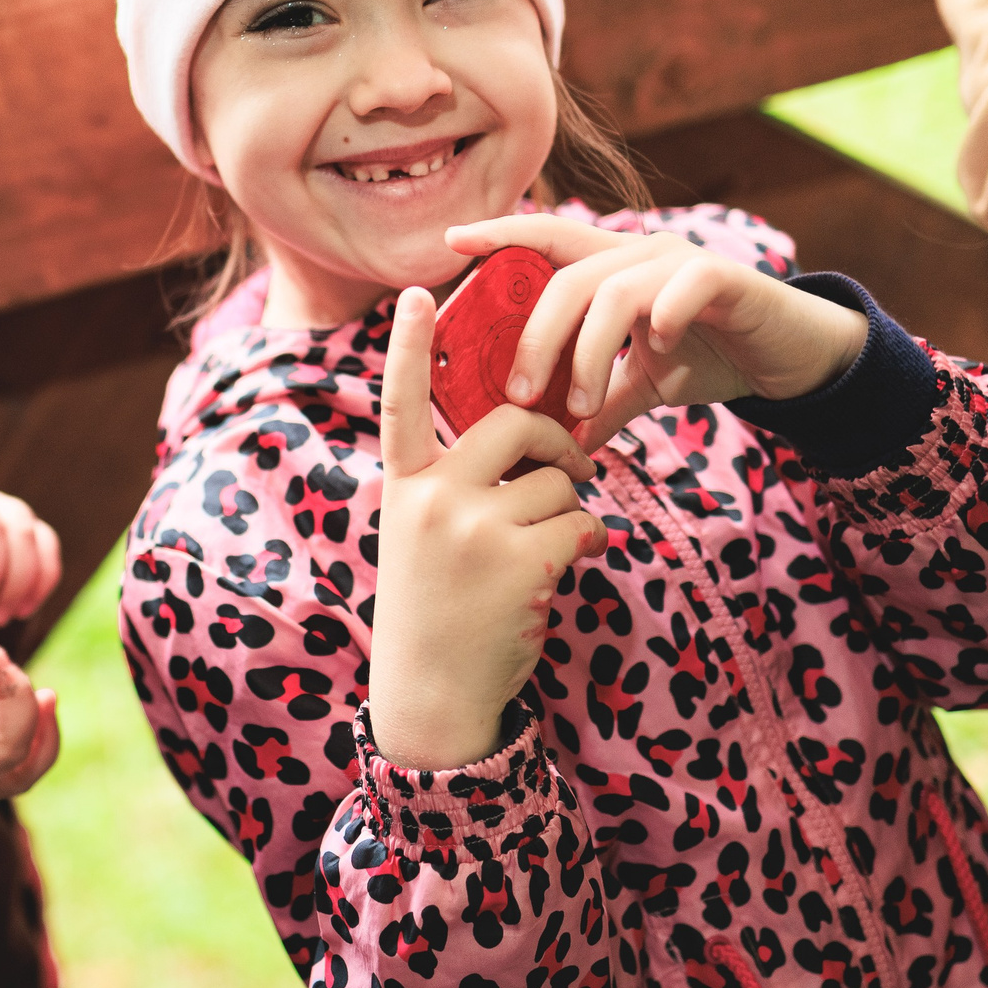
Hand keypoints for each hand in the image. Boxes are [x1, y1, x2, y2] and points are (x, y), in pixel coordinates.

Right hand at [369, 287, 607, 771]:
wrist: (433, 697)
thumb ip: (455, 487)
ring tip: (550, 549)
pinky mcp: (519, 561)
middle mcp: (432, 499)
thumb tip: (533, 440)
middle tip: (577, 465)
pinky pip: (582, 522)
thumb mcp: (423, 539)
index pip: (400, 402)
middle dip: (559, 440)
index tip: (415, 291)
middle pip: (515, 424)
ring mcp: (473, 529)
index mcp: (403, 488)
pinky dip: (586, 543)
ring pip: (560, 479)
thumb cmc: (436, 612)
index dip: (406, 345)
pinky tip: (565, 571)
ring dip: (572, 508)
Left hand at [445, 215, 869, 452]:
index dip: (500, 234)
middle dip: (534, 340)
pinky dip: (661, 316)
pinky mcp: (726, 277)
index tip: (452, 242)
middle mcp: (641, 253)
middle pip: (566, 278)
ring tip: (577, 404)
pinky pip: (682, 285)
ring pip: (614, 290)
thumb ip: (597, 404)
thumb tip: (554, 446)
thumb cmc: (711, 359)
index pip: (546, 238)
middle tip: (516, 395)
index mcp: (613, 267)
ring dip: (587, 352)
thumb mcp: (643, 387)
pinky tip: (654, 350)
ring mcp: (682, 261)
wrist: (792, 359)